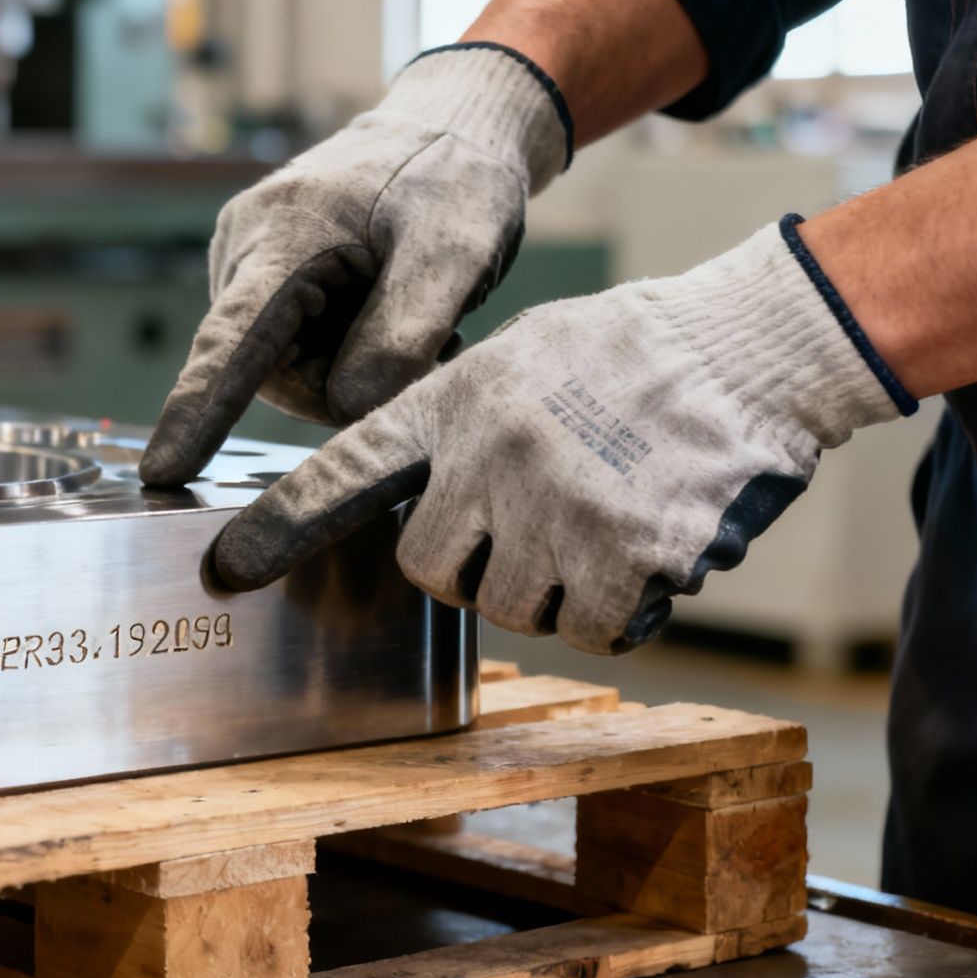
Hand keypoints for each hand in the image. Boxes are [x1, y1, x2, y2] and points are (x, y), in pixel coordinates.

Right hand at [138, 44, 569, 485]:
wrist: (442, 128)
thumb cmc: (451, 178)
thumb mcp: (455, 249)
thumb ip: (403, 331)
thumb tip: (347, 405)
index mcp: (284, 234)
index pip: (233, 339)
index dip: (200, 410)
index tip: (165, 471)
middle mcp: (244, 251)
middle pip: (273, 374)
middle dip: (350, 381)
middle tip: (431, 340)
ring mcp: (243, 266)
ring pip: (286, 372)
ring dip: (351, 366)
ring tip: (408, 314)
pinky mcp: (257, 282)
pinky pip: (292, 354)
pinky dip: (344, 353)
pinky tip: (381, 312)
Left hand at [210, 219, 913, 654]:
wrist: (750, 346)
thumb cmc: (627, 354)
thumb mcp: (514, 360)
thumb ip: (454, 430)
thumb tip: (415, 505)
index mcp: (454, 403)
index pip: (345, 472)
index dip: (281, 527)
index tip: (226, 570)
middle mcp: (492, 458)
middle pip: (431, 572)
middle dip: (470, 568)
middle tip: (528, 528)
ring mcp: (559, 510)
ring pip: (513, 609)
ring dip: (552, 591)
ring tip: (600, 521)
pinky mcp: (628, 557)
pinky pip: (594, 631)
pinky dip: (621, 613)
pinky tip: (645, 554)